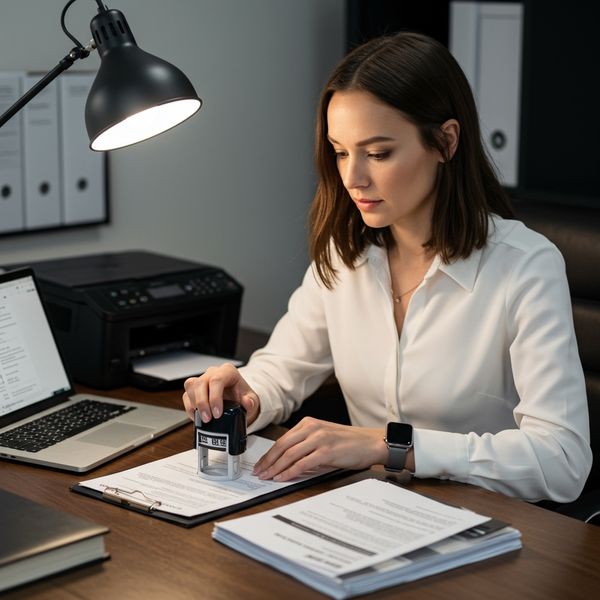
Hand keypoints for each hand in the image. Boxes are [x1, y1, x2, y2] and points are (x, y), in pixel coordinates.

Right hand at [182, 363, 259, 424]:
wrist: (237, 399)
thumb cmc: (242, 396)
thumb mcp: (251, 399)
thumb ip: (251, 402)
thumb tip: (247, 402)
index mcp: (228, 371)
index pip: (217, 380)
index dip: (215, 397)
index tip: (217, 413)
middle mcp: (213, 372)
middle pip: (201, 383)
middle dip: (202, 403)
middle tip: (208, 419)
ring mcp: (203, 379)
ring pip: (191, 386)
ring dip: (194, 405)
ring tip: (203, 419)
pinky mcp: (194, 388)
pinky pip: (186, 395)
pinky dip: (189, 408)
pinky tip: (197, 417)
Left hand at [253, 417, 387, 481]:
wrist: (371, 443)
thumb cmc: (349, 443)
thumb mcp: (324, 439)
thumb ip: (306, 447)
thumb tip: (287, 464)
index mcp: (309, 423)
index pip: (283, 440)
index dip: (269, 454)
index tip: (261, 464)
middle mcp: (312, 428)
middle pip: (282, 446)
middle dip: (268, 462)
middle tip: (259, 473)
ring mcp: (319, 438)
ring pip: (289, 454)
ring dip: (276, 468)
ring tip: (267, 477)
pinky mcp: (326, 451)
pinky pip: (302, 463)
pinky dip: (290, 472)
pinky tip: (282, 478)